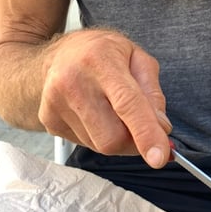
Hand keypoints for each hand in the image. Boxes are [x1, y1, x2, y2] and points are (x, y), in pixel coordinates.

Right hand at [37, 28, 171, 165]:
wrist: (58, 55)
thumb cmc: (102, 54)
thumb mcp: (138, 59)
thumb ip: (154, 94)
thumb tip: (161, 129)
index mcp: (100, 60)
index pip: (127, 104)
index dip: (145, 134)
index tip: (160, 158)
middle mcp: (73, 82)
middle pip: (113, 137)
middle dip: (135, 141)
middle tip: (140, 126)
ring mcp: (55, 103)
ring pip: (101, 146)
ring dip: (117, 138)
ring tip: (111, 111)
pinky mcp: (48, 121)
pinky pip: (86, 145)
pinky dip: (99, 137)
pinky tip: (95, 115)